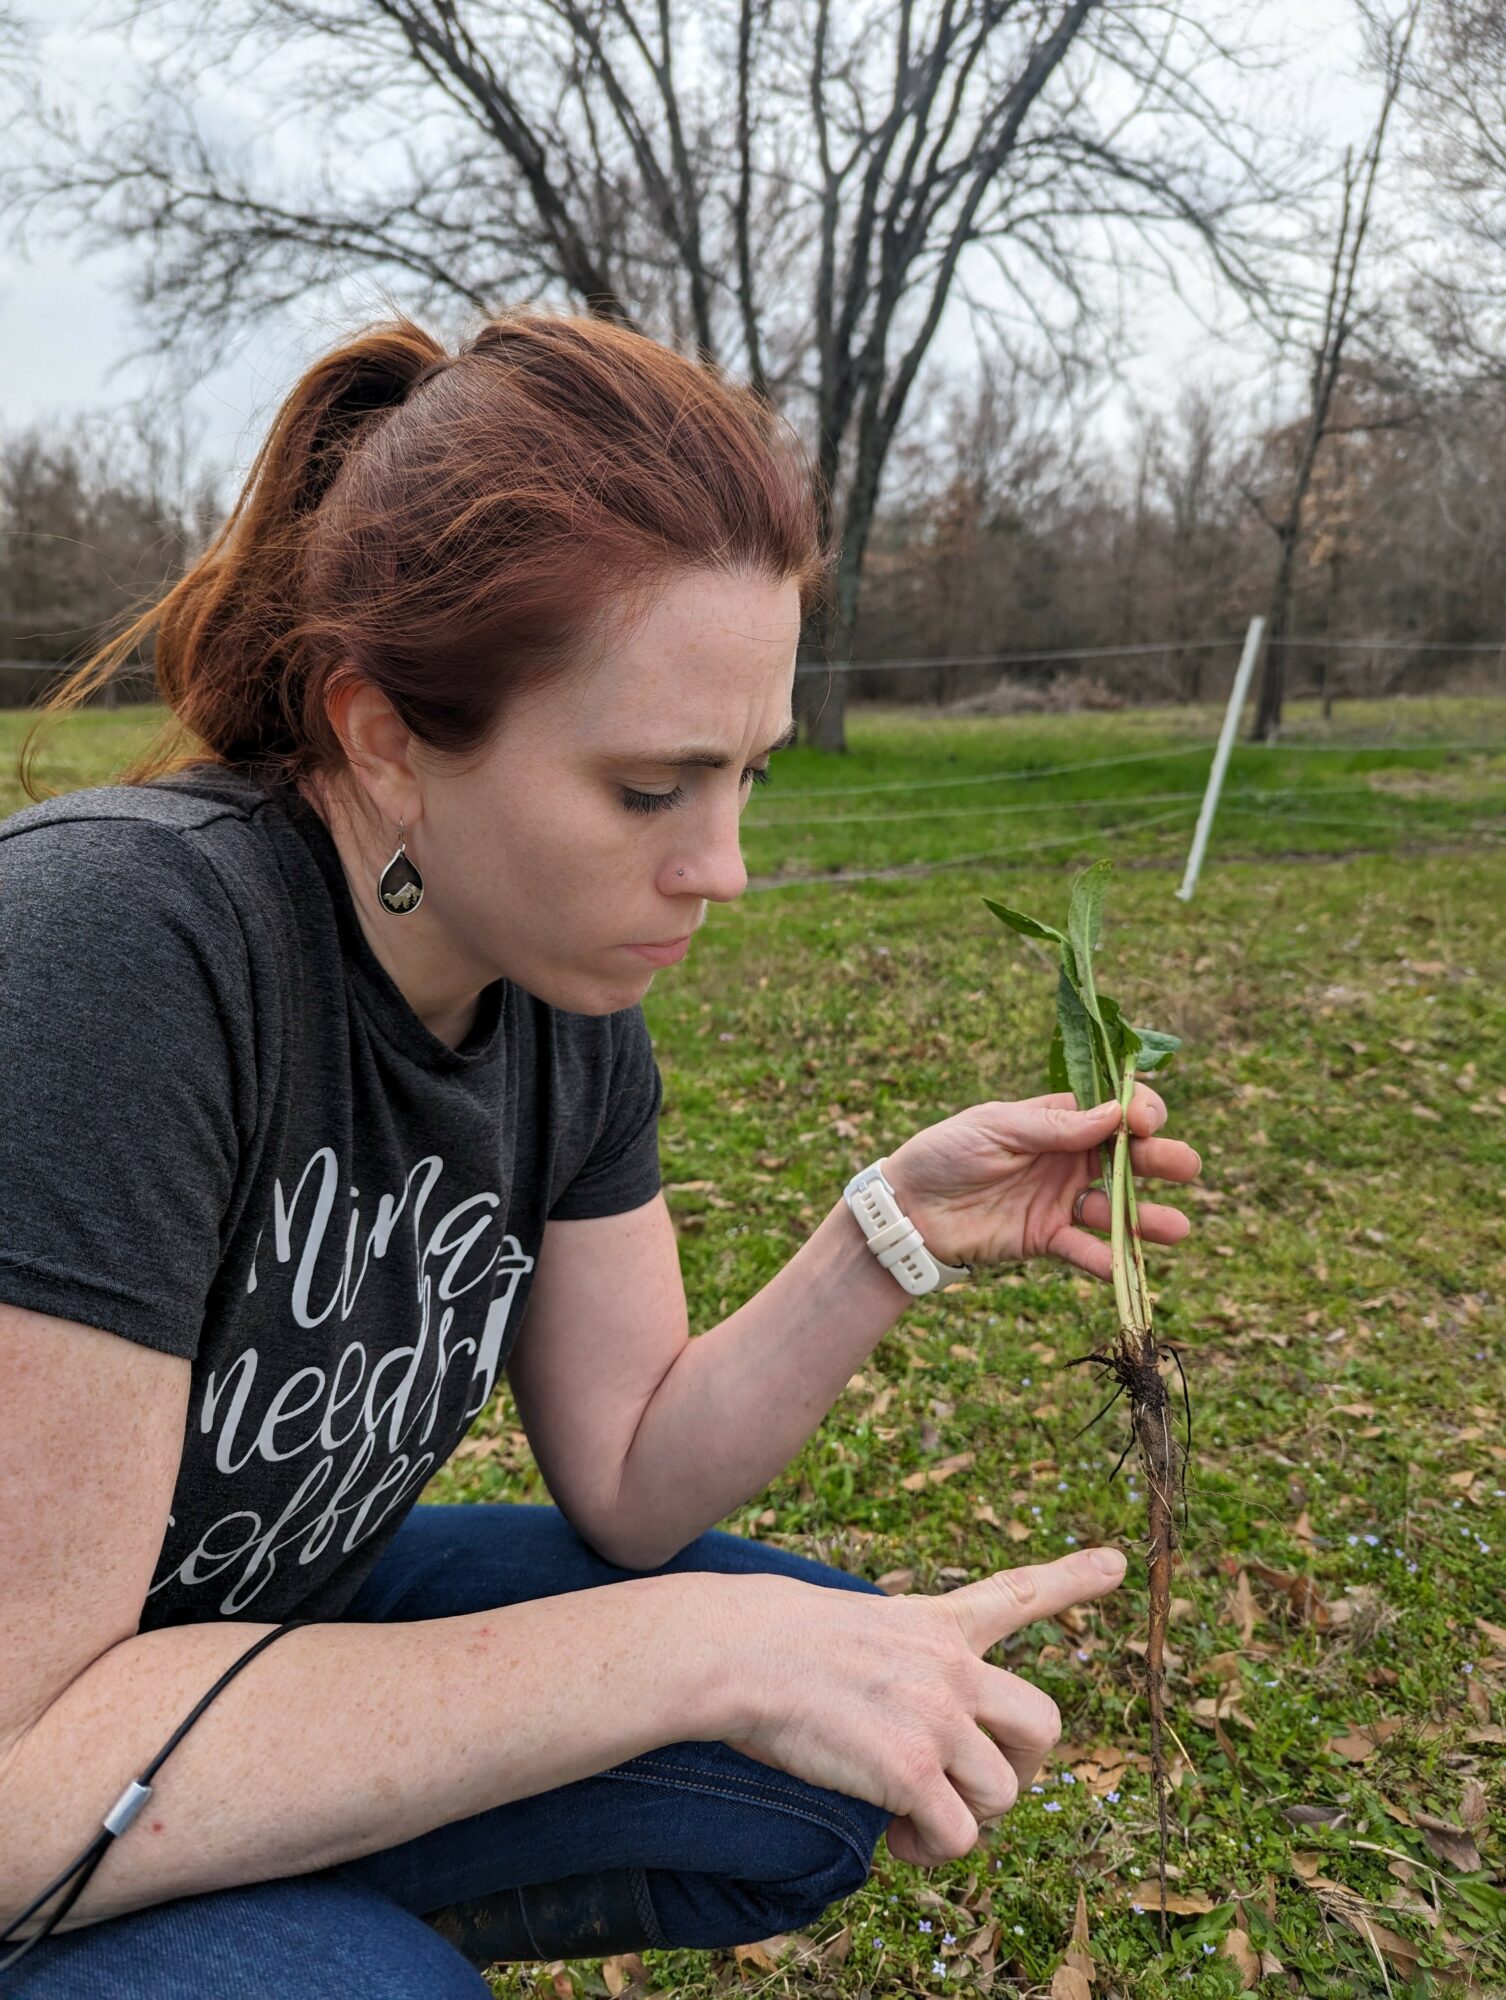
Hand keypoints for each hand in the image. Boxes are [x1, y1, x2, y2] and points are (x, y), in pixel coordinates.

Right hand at [711, 1547, 1128, 1866]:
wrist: (734, 1653)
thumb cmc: (767, 1642)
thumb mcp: (849, 1625)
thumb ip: (897, 1664)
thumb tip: (904, 1734)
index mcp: (934, 1623)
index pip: (1017, 1594)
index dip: (1071, 1579)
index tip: (1118, 1563)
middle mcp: (951, 1666)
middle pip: (1044, 1723)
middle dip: (1023, 1767)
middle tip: (971, 1787)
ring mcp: (937, 1716)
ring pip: (1004, 1792)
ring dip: (965, 1817)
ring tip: (912, 1817)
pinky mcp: (911, 1768)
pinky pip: (959, 1835)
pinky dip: (933, 1850)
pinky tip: (896, 1840)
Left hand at [883, 1086, 1200, 1282]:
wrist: (908, 1209)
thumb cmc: (945, 1154)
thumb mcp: (996, 1127)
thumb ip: (1054, 1125)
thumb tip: (1115, 1114)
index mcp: (1057, 1121)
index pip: (1113, 1111)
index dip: (1139, 1113)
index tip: (1145, 1122)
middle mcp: (1068, 1160)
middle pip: (1127, 1159)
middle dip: (1160, 1161)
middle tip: (1185, 1167)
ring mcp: (1060, 1201)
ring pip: (1116, 1209)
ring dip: (1147, 1219)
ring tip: (1177, 1228)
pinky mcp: (1046, 1239)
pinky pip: (1082, 1250)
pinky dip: (1103, 1259)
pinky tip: (1120, 1266)